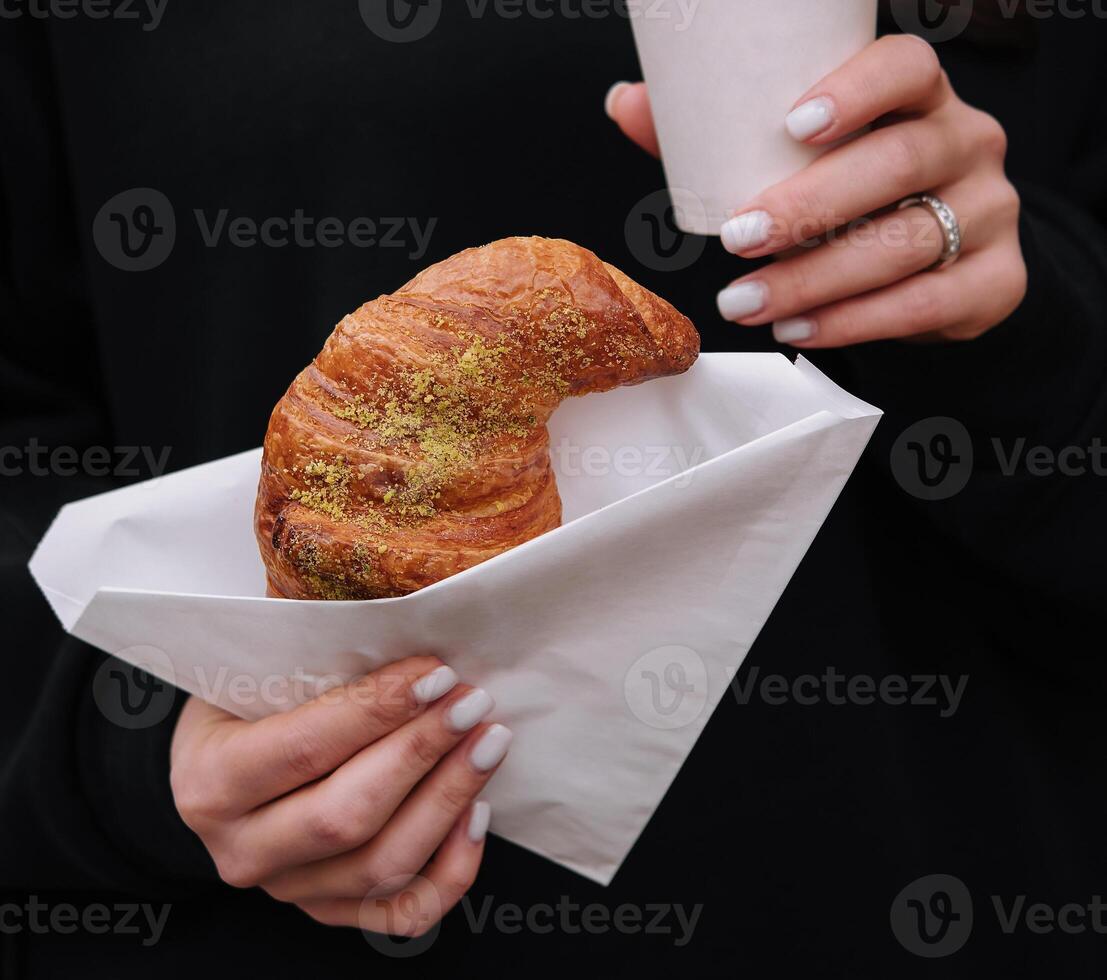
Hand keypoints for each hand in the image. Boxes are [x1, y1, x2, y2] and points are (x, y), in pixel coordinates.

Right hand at [169, 657, 510, 934]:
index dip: (377, 710)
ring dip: (448, 800)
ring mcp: (288, 890)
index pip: (305, 747)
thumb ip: (315, 650)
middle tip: (471, 703)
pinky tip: (477, 812)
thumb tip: (402, 614)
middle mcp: (243, 849)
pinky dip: (452, 868)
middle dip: (421, 753)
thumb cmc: (245, 705)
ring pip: (383, 865)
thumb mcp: (256, 669)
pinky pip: (405, 911)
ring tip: (487, 742)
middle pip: (347, 815)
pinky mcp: (329, 911)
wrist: (220, 769)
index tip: (435, 673)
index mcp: (213, 780)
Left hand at [606, 35, 1026, 346]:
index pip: (909, 66)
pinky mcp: (995, 282)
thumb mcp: (796, 164)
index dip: (857, 89)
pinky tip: (799, 330)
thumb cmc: (854, 199)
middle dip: (809, 205)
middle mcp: (967, 144)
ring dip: (814, 279)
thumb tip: (625, 102)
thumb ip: (718, 134)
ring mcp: (990, 213)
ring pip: (906, 242)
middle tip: (737, 239)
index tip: (791, 125)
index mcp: (920, 99)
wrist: (941, 267)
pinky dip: (854, 322)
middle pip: (899, 162)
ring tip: (744, 302)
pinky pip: (926, 304)